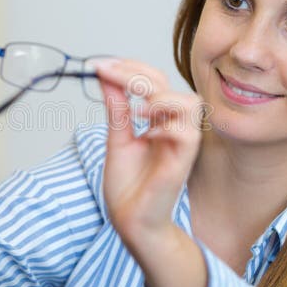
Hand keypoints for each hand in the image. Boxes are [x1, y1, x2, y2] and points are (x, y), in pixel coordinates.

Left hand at [95, 59, 202, 237]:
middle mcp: (174, 127)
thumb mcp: (116, 138)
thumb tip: (105, 75)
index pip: (154, 79)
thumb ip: (116, 108)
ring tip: (135, 109)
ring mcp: (181, 144)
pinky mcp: (182, 163)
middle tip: (106, 73)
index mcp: (159, 119)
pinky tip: (145, 133)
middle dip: (135, 73)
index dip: (129, 68)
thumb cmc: (129, 186)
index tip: (98, 65)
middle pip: (168, 83)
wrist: (131, 222)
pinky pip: (186, 133)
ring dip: (158, 98)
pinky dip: (165, 127)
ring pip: (188, 103)